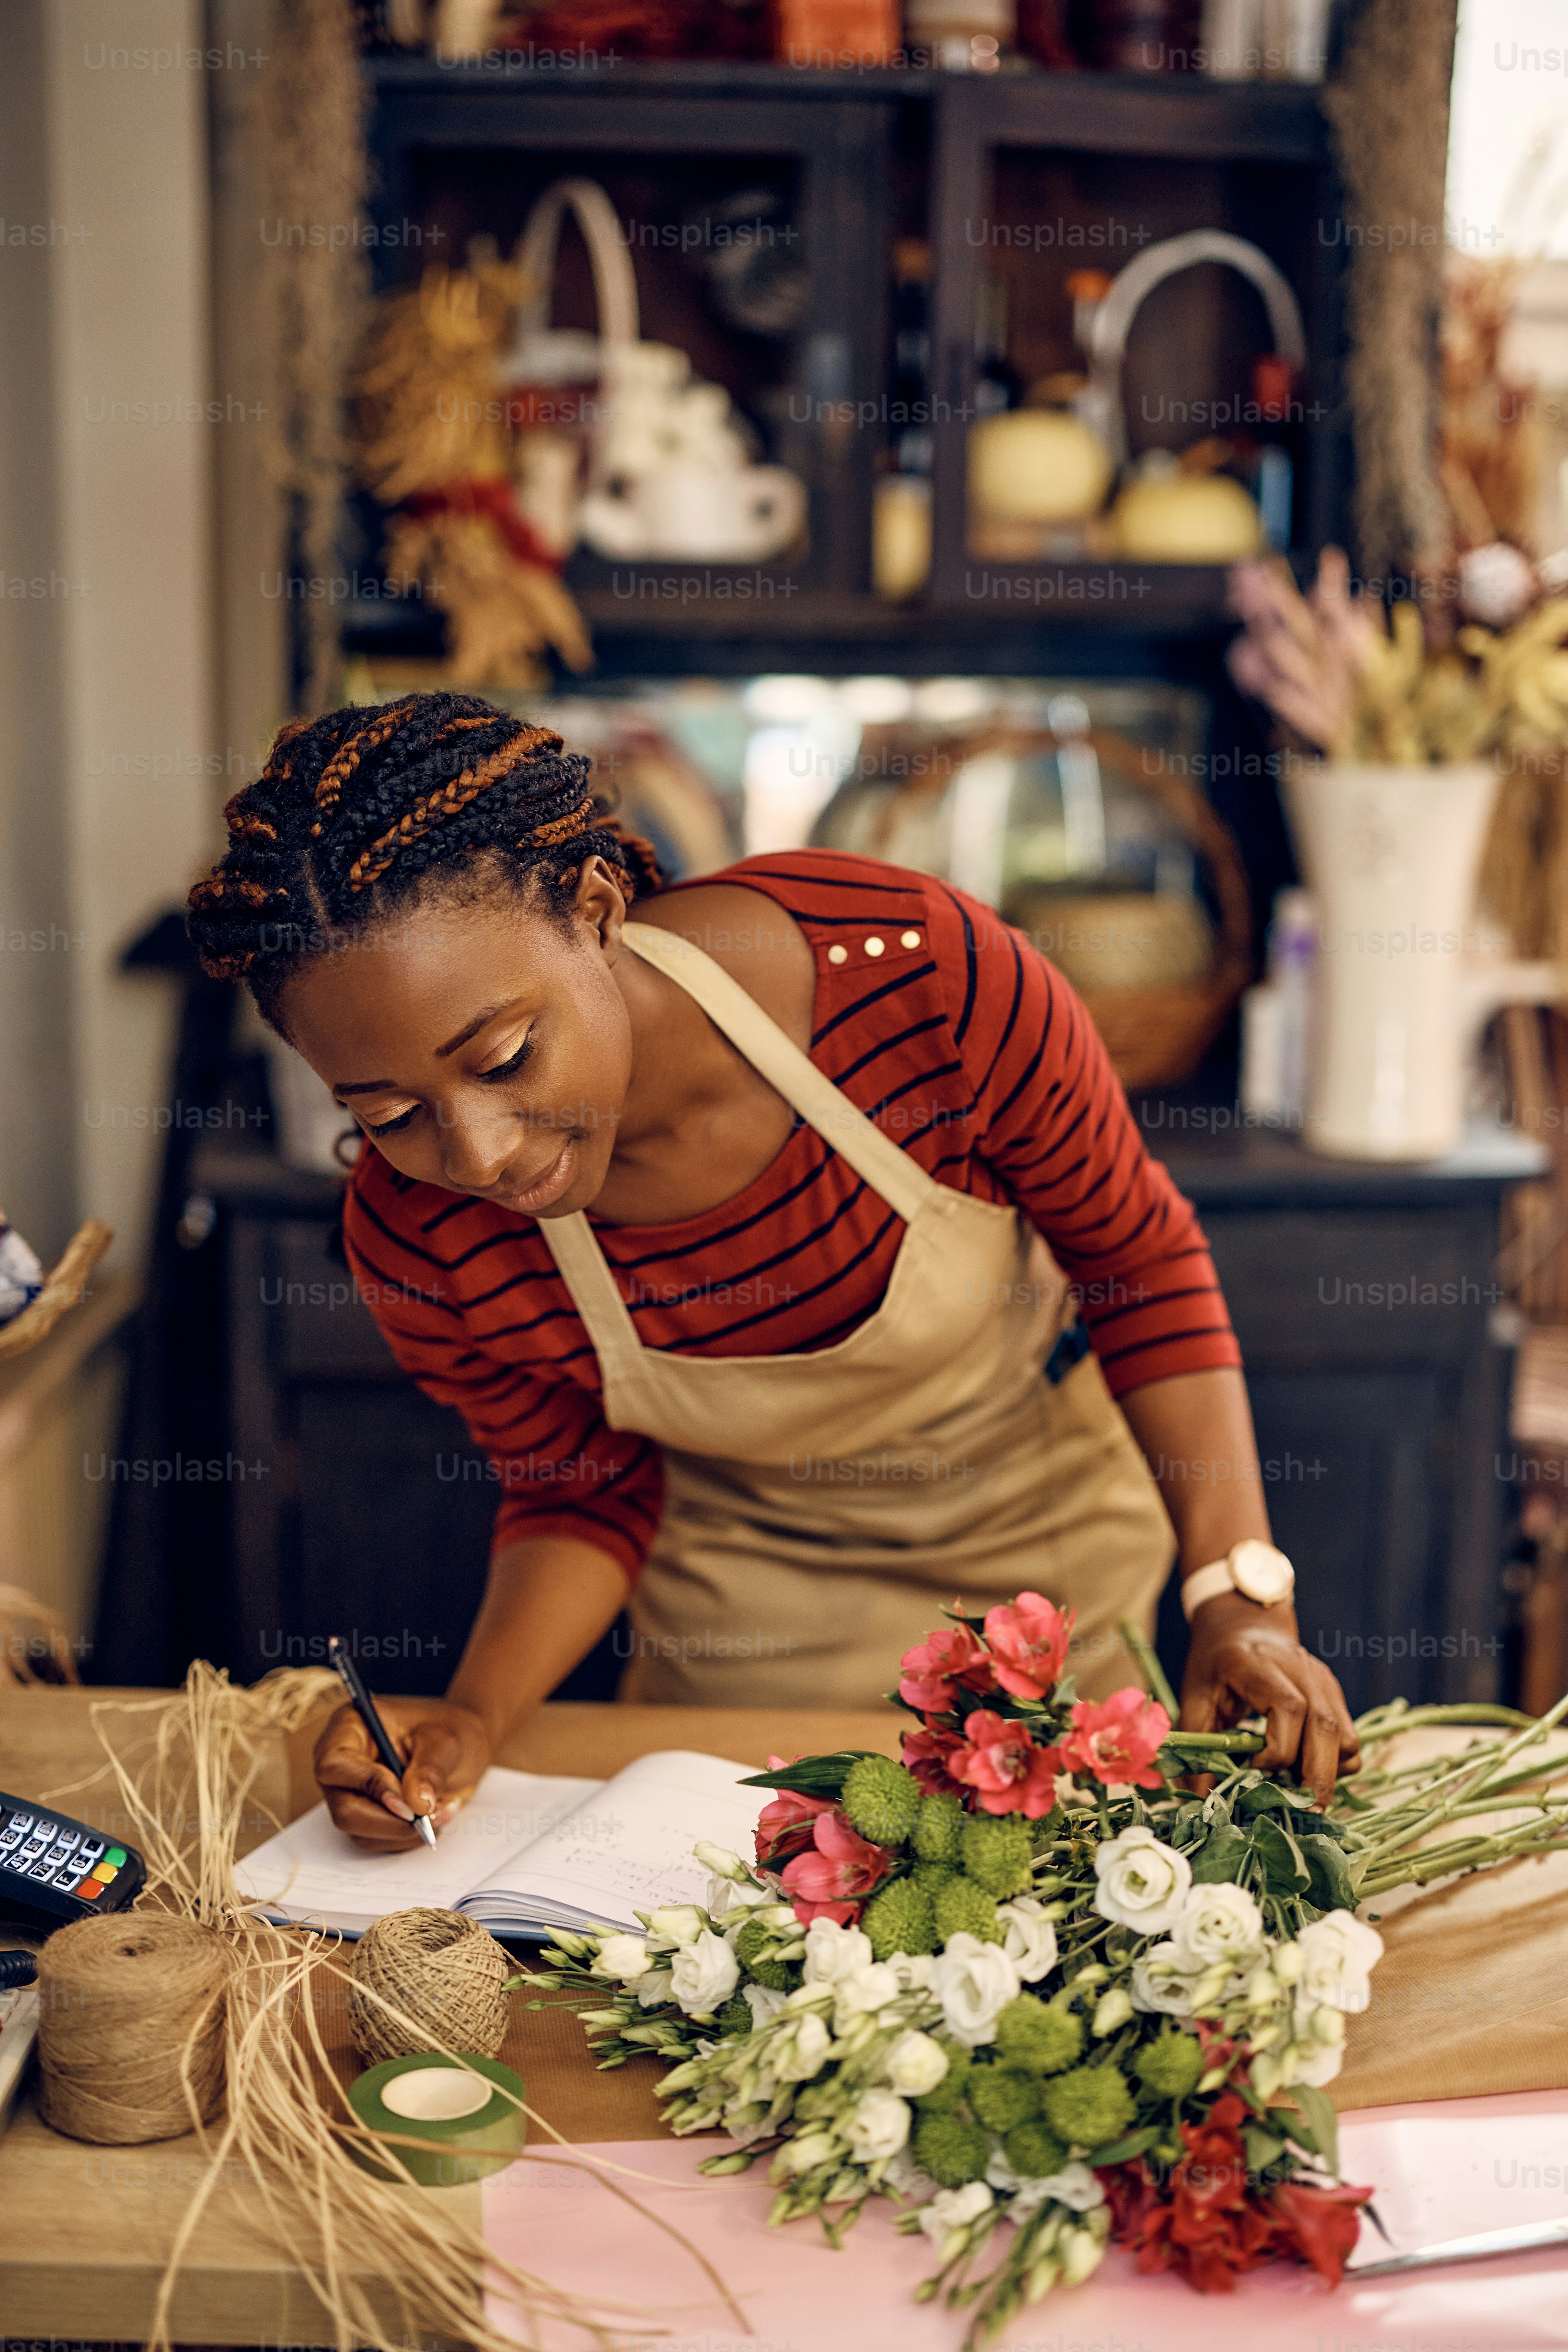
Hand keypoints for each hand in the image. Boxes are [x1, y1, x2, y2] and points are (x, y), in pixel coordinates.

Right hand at [313, 1696, 490, 1849]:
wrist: (463, 1745)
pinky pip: (377, 1841)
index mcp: (350, 1729)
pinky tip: (433, 1817)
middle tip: (428, 1817)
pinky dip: (408, 1837)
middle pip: (344, 1810)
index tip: (408, 1801)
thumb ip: (429, 1770)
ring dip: (405, 1832)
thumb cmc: (448, 1729)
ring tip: (440, 1810)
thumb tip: (417, 1805)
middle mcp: (342, 1765)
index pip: (335, 1765)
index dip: (369, 1786)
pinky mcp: (365, 1816)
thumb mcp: (445, 1741)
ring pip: (361, 1832)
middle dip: (390, 1821)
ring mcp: (351, 1794)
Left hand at [1178, 1593, 1359, 1809]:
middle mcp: (1300, 1668)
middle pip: (1326, 1726)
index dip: (1278, 1749)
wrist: (1241, 1625)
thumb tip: (1200, 1803)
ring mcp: (1323, 1680)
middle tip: (1302, 1815)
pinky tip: (1307, 1770)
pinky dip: (1336, 1763)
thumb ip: (1197, 1748)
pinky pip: (1349, 1737)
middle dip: (1317, 1778)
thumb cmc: (1214, 1666)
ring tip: (1299, 1790)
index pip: (1289, 1708)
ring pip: (1346, 1736)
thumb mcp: (1194, 1700)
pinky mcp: (1334, 1693)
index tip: (1255, 1769)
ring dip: (1329, 1773)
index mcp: (1259, 1664)